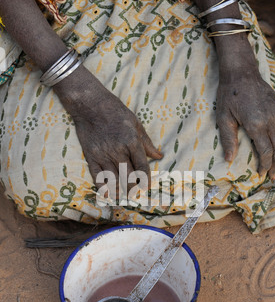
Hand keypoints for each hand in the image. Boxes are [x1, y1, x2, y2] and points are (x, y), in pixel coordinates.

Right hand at [54, 65, 162, 195]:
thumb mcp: (136, 124)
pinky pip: (98, 177)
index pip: (142, 167)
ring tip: (124, 196)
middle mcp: (118, 151)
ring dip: (120, 191)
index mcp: (132, 142)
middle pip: (128, 178)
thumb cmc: (115, 112)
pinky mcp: (91, 157)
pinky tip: (109, 194)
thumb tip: (159, 156)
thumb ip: (147, 143)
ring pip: (114, 181)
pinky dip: (104, 188)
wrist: (90, 105)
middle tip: (135, 194)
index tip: (146, 187)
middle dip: (133, 189)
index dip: (145, 180)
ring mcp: (103, 155)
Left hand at [216, 69, 274, 178]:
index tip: (261, 174)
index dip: (265, 165)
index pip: (266, 152)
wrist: (241, 73)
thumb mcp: (223, 118)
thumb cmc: (229, 96)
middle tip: (273, 176)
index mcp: (256, 124)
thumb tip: (229, 160)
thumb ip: (228, 139)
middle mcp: (271, 120)